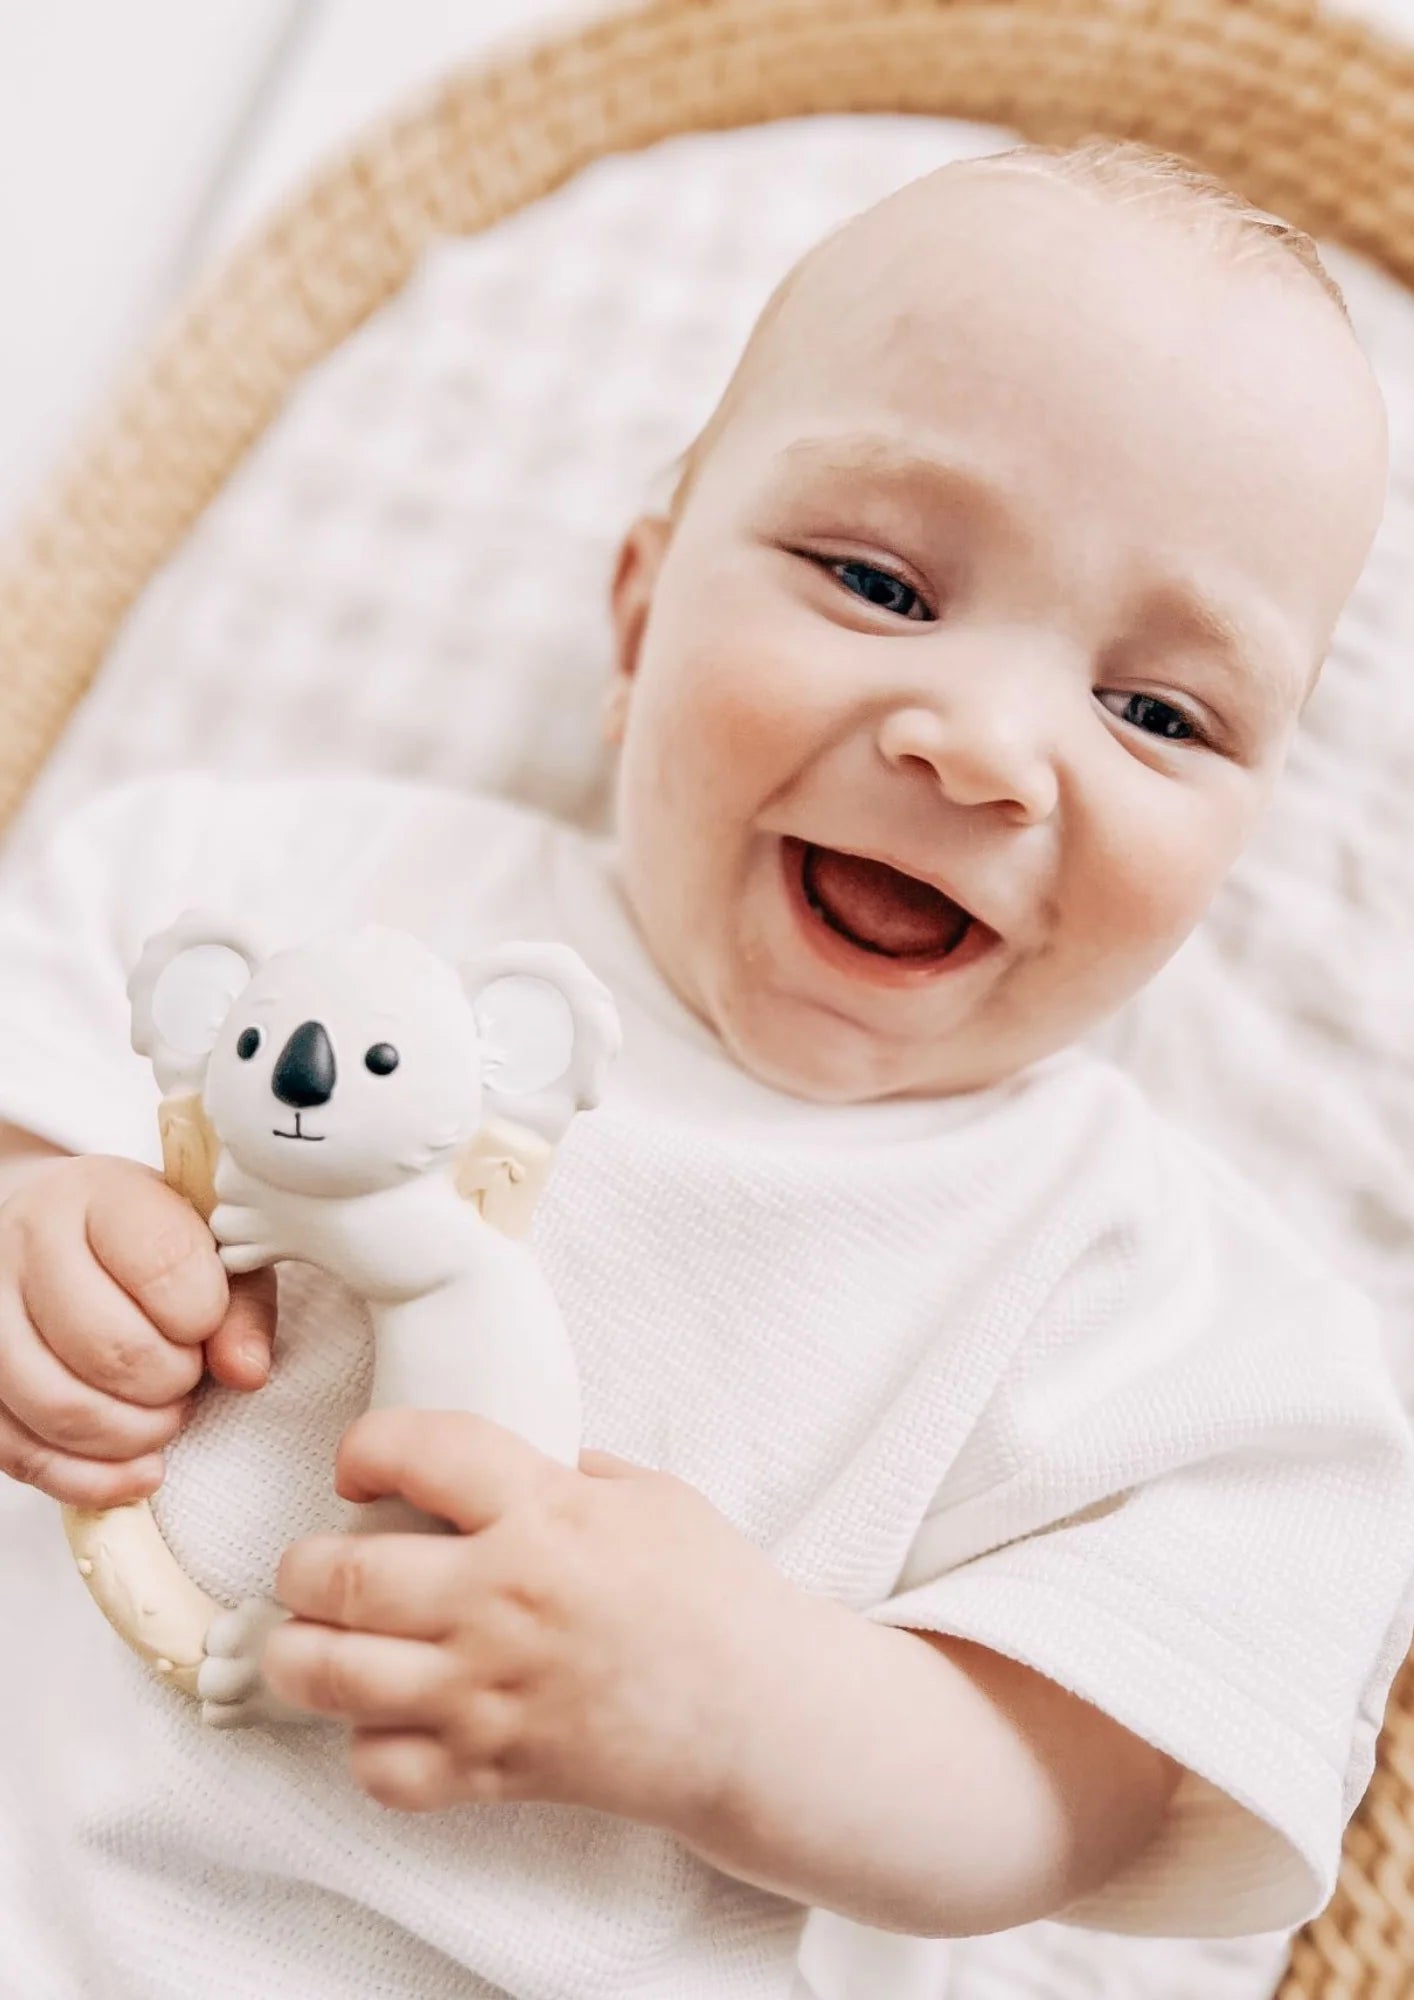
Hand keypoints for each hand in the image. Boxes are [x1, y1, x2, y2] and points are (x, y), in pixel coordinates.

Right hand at [0, 1154, 276, 1505]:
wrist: (50, 1230)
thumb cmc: (140, 1241)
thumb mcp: (207, 1245)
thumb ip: (241, 1304)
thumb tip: (246, 1372)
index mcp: (100, 1194)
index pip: (165, 1268)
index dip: (204, 1317)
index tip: (206, 1322)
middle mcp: (27, 1244)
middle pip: (111, 1348)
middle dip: (171, 1383)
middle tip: (187, 1376)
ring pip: (60, 1408)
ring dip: (133, 1435)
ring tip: (163, 1416)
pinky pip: (20, 1454)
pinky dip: (90, 1478)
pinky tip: (136, 1469)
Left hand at [266, 1409, 799, 1828]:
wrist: (761, 1716)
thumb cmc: (718, 1597)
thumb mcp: (652, 1496)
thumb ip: (570, 1474)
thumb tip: (512, 1468)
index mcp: (543, 1512)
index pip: (414, 1450)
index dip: (365, 1447)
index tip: (361, 1467)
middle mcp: (500, 1598)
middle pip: (339, 1573)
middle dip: (301, 1565)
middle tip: (311, 1564)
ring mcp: (489, 1690)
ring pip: (332, 1674)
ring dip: (300, 1653)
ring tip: (310, 1639)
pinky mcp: (494, 1768)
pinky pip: (381, 1767)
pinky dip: (365, 1746)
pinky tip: (383, 1720)